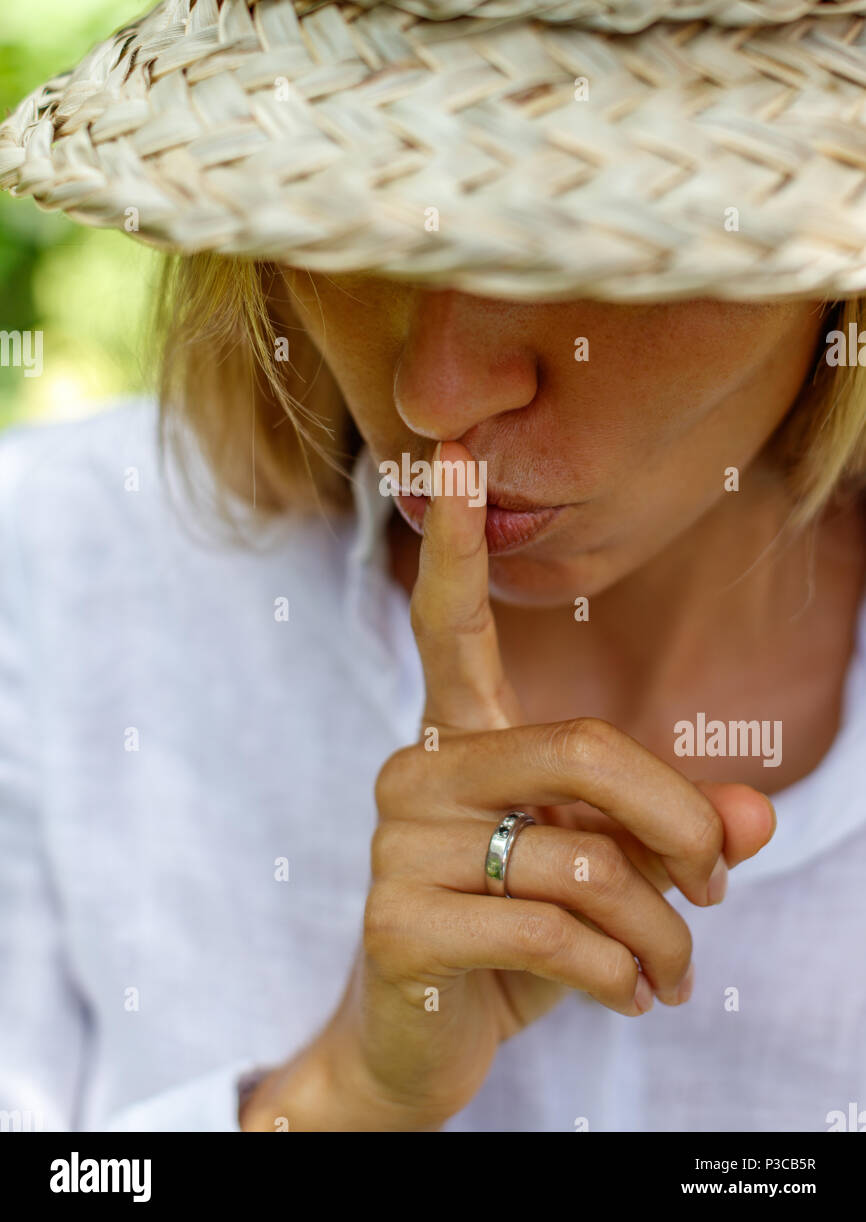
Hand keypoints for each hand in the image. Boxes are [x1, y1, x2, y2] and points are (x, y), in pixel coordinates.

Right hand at [242, 441, 774, 1130]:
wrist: (417, 1051)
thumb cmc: (513, 944)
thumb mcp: (604, 880)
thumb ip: (672, 835)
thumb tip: (754, 816)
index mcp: (456, 741)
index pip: (449, 625)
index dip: (454, 541)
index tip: (452, 450)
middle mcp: (414, 771)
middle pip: (581, 747)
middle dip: (681, 822)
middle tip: (719, 885)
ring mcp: (396, 844)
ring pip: (586, 861)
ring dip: (663, 933)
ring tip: (670, 974)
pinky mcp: (397, 923)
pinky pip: (554, 931)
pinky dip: (620, 975)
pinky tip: (628, 998)